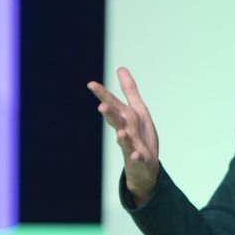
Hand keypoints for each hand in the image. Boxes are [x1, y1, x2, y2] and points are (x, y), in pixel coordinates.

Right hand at [87, 67, 159, 204]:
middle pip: (117, 121)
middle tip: (102, 106)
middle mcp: (125, 131)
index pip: (113, 104)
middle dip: (110, 114)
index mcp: (125, 118)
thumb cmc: (139, 136)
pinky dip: (136, 156)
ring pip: (125, 141)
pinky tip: (135, 155)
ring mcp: (131, 146)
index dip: (103, 94)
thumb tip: (120, 68)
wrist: (143, 167)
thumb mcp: (137, 110)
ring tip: (121, 133)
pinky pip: (137, 158)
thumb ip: (129, 90)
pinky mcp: (140, 160)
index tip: (91, 84)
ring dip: (123, 137)